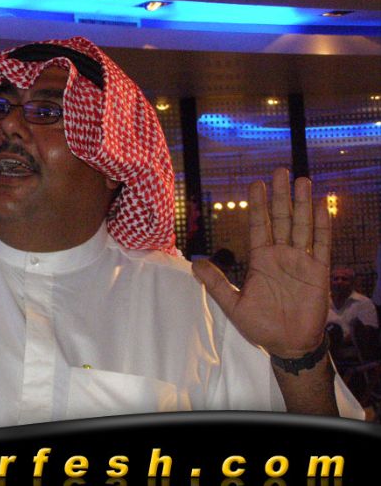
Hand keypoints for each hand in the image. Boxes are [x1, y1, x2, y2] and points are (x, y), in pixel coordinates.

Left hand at [193, 168, 330, 358]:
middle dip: (280, 196)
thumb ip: (216, 283)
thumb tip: (194, 264)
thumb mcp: (232, 304)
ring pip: (302, 226)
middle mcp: (281, 255)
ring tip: (301, 180)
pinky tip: (322, 206)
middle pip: (281, 219)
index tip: (255, 183)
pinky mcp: (318, 271)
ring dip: (302, 204)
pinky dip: (322, 226)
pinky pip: (321, 245)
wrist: (287, 345)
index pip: (258, 225)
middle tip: (279, 171)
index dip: (258, 205)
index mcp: (261, 259)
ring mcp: (300, 261)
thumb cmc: (261, 325)